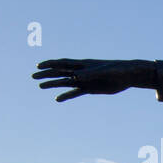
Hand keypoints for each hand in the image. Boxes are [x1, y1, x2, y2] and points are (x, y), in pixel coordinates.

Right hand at [32, 59, 154, 101]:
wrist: (128, 76)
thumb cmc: (117, 69)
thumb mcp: (104, 71)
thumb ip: (90, 73)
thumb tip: (75, 76)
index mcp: (83, 64)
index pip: (63, 63)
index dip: (51, 64)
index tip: (38, 65)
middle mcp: (82, 72)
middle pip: (61, 72)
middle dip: (47, 74)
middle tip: (33, 77)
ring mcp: (85, 81)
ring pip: (66, 83)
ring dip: (53, 84)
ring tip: (40, 86)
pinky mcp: (91, 89)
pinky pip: (76, 93)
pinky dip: (67, 96)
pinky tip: (57, 99)